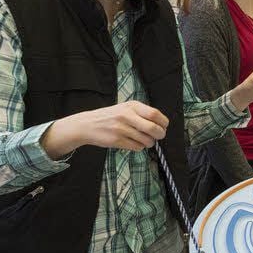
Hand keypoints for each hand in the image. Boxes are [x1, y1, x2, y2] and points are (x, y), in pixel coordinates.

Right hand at [41, 101, 168, 158]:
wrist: (88, 124)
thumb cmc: (111, 116)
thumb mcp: (126, 108)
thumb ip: (142, 113)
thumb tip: (162, 125)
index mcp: (132, 106)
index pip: (155, 114)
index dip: (163, 123)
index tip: (164, 126)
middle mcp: (127, 116)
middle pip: (153, 128)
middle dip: (160, 134)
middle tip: (159, 136)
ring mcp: (121, 128)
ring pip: (146, 140)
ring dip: (149, 143)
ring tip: (144, 140)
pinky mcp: (116, 140)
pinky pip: (137, 147)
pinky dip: (139, 147)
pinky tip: (133, 143)